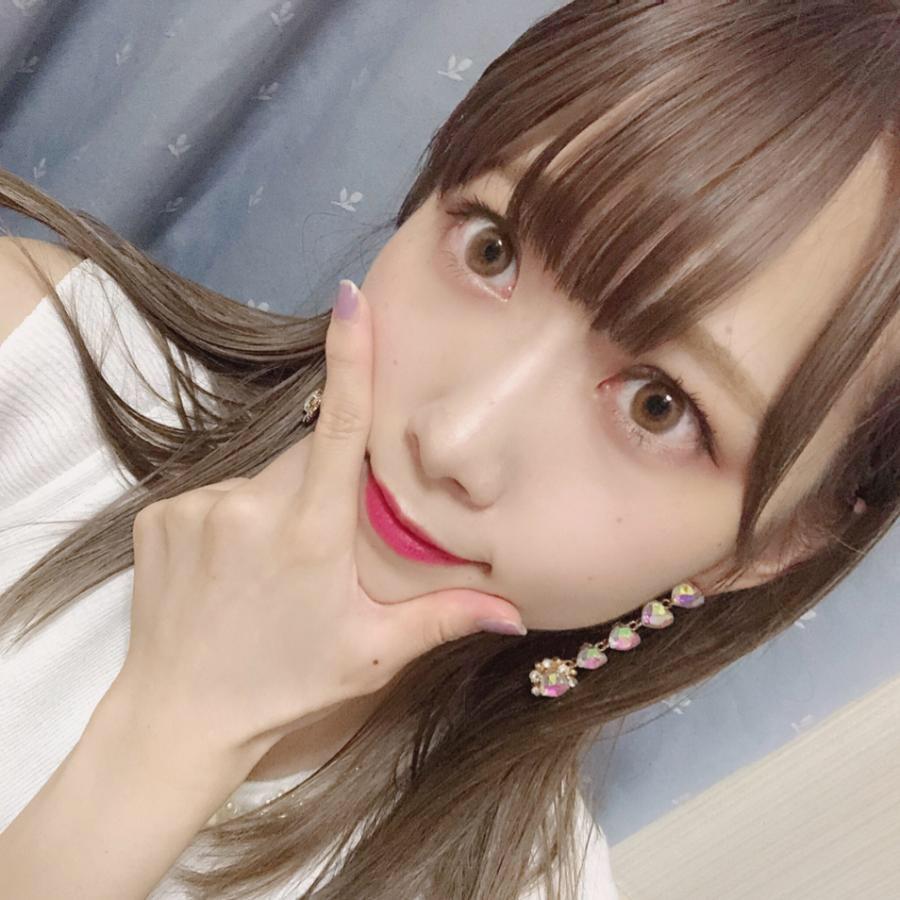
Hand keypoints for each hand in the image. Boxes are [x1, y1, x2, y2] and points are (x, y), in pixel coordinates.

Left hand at [116, 280, 525, 759]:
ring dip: (276, 504)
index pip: (341, 428)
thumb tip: (517, 613)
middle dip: (323, 485)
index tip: (353, 297)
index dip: (351, 357)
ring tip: (267, 570)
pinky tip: (225, 569)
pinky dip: (229, 520)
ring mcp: (196, 507)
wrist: (177, 715)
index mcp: (311, 532)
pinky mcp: (157, 515)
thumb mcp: (371, 655)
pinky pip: (213, 496)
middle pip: (304, 457)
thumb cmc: (286, 683)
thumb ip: (444, 618)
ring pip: (259, 478)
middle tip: (318, 551)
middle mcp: (251, 506)